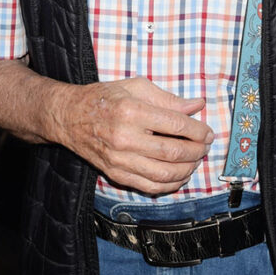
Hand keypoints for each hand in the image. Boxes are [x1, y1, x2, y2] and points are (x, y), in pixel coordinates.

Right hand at [52, 78, 211, 194]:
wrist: (68, 116)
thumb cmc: (102, 98)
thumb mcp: (134, 87)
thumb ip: (167, 99)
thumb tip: (197, 106)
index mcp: (131, 110)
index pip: (176, 124)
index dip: (198, 130)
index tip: (207, 132)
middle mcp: (124, 137)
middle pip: (173, 151)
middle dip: (197, 150)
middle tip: (204, 146)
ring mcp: (119, 159)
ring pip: (165, 174)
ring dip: (187, 169)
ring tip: (194, 160)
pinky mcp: (115, 173)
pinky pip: (150, 187)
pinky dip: (170, 184)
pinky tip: (179, 175)